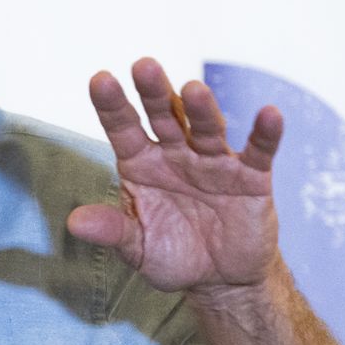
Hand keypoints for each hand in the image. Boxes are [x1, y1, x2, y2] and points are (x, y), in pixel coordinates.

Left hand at [67, 57, 283, 298]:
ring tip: (193, 89)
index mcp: (141, 163)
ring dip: (201, 109)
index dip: (111, 105)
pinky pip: (259, 152)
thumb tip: (74, 222)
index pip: (123, 128)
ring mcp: (213, 162)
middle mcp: (176, 154)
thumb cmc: (172, 254)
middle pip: (164, 116)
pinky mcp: (251, 177)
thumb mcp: (136, 247)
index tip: (99, 80)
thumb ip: (112, 230)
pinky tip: (269, 114)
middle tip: (143, 65)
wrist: (220, 278)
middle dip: (154, 93)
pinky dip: (265, 134)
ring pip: (206, 129)